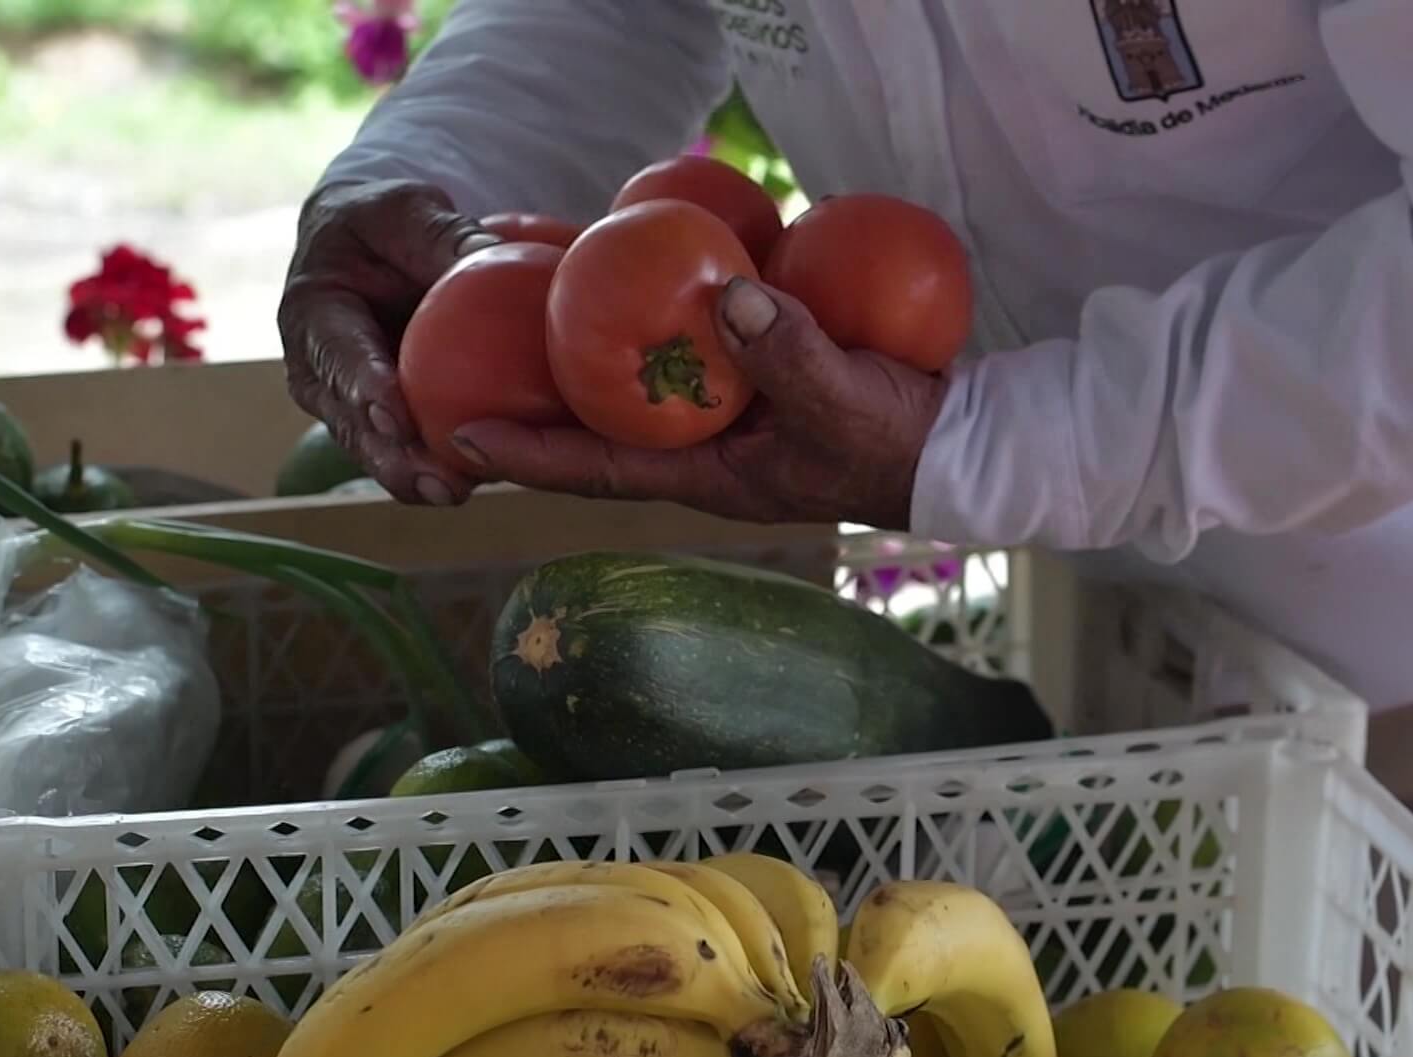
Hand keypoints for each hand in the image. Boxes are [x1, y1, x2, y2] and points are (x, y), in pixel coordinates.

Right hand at [278, 179, 501, 504]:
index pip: (336, 351)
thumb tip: (496, 255)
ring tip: (454, 493)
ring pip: (374, 449)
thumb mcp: (408, 210)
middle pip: (351, 420)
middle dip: (391, 454)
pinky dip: (434, 469)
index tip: (393, 414)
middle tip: (435, 479)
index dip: (362, 385)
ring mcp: (344, 404)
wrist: (367, 250)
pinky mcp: (377, 423)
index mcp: (312, 310)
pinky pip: (402, 452)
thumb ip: (443, 235)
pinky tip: (476, 483)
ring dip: (412, 476)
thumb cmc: (385, 223)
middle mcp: (317, 368)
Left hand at [449, 278, 949, 531]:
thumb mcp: (848, 407)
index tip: (461, 436)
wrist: (956, 431)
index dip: (529, 455)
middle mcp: (691, 430)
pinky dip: (642, 274)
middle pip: (590, 395)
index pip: (597, 469)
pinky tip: (612, 230)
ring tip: (507, 253)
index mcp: (700, 470)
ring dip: (568, 301)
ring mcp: (712, 388)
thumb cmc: (897, 442)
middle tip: (456, 317)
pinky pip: (675, 308)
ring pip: (622, 341)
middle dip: (524, 362)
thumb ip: (794, 358)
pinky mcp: (739, 345)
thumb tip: (730, 298)